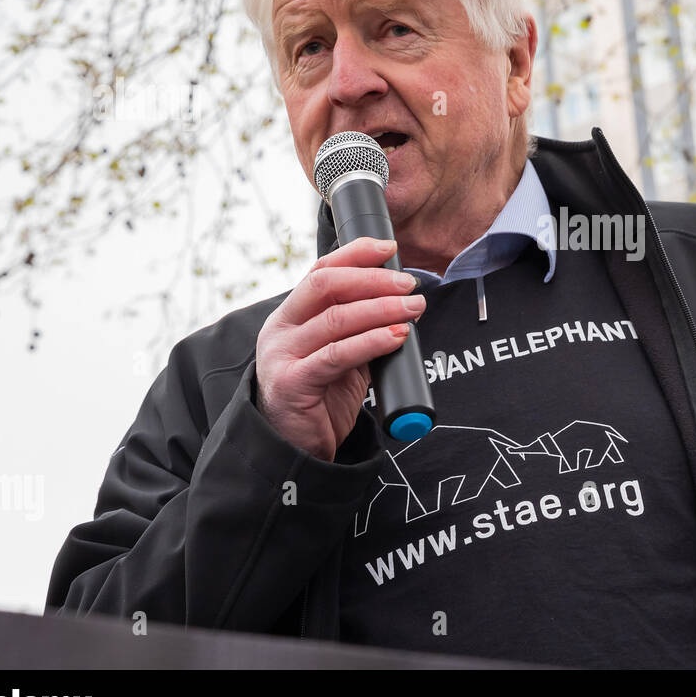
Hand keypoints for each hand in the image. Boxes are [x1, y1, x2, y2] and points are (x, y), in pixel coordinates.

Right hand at [255, 237, 426, 460]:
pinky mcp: (293, 383)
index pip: (321, 270)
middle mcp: (281, 329)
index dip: (356, 254)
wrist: (296, 449)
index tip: (389, 247)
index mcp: (291, 315)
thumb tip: (400, 297)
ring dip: (382, 309)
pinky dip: (372, 341)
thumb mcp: (340, 353)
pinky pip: (338, 354)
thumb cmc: (322, 397)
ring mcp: (283, 355)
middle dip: (373, 279)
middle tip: (409, 284)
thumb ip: (358, 326)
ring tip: (414, 308)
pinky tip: (397, 337)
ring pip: (336, 318)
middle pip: (326, 285)